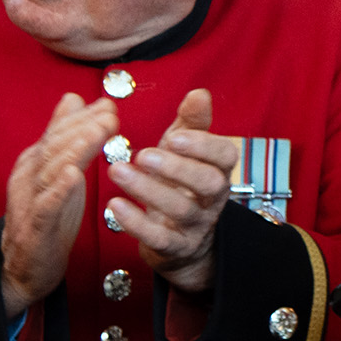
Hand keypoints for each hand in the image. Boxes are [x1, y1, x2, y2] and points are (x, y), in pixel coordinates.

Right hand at [2, 93, 122, 317]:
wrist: (25, 265)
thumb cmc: (50, 214)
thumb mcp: (58, 170)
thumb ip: (64, 136)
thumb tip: (74, 98)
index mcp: (36, 161)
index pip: (58, 132)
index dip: (82, 117)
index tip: (109, 104)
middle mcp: (29, 176)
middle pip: (55, 146)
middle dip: (83, 128)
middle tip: (110, 114)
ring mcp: (30, 200)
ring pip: (51, 171)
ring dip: (75, 150)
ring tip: (98, 133)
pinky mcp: (35, 227)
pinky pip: (46, 206)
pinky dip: (59, 189)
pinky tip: (74, 176)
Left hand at [104, 89, 239, 295]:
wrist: (181, 241)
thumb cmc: (180, 186)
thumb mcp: (186, 152)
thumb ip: (192, 123)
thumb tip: (199, 93)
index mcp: (218, 171)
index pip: (225, 156)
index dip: (203, 146)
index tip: (173, 136)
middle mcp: (213, 199)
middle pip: (209, 183)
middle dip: (177, 167)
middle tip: (143, 155)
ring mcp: (196, 225)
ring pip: (181, 209)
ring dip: (148, 190)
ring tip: (118, 172)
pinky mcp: (175, 248)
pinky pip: (160, 238)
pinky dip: (136, 223)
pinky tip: (114, 205)